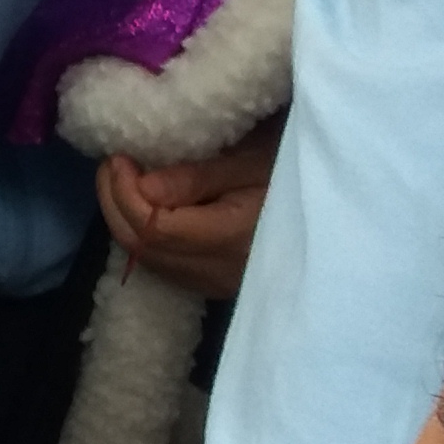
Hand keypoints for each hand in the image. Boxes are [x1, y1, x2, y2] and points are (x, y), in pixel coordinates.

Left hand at [96, 115, 281, 299]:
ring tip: (122, 180)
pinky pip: (163, 265)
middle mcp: (219, 270)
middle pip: (143, 247)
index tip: (119, 157)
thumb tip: (141, 185)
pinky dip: (143, 235)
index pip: (155, 227)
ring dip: (124, 219)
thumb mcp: (251, 163)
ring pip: (148, 260)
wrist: (331, 215)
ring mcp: (216, 284)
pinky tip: (144, 207)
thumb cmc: (293, 175)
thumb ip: (195, 178)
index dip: (126, 193)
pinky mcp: (214, 286)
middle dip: (115, 203)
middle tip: (112, 164)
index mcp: (231, 237)